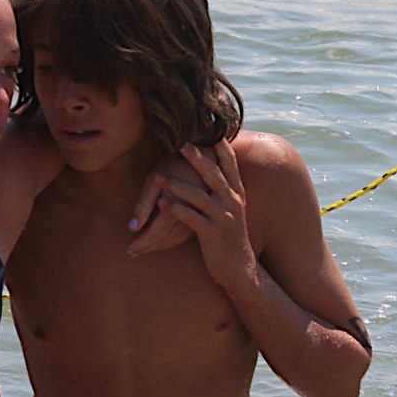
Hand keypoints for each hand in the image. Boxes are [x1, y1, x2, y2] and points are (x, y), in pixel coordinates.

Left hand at [133, 141, 255, 286]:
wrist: (239, 268)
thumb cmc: (228, 236)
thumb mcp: (229, 210)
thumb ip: (221, 189)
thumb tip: (209, 168)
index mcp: (236, 193)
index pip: (229, 163)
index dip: (219, 145)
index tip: (207, 128)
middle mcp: (233, 202)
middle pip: (213, 175)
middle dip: (196, 158)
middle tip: (179, 143)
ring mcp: (224, 218)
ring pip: (199, 196)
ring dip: (176, 185)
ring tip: (157, 177)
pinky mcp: (213, 234)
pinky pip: (192, 218)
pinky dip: (176, 210)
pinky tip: (160, 203)